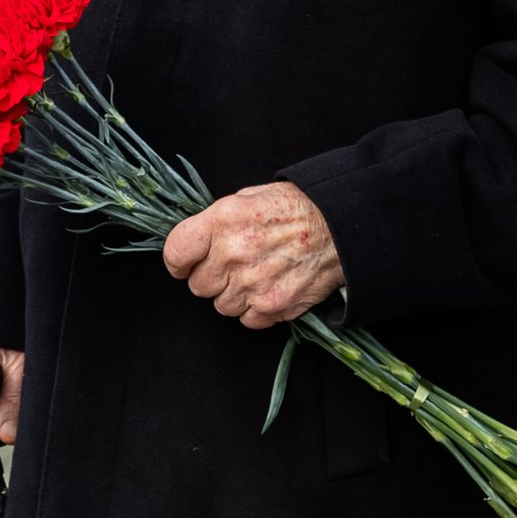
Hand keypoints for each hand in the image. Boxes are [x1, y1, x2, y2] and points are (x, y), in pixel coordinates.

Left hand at [162, 182, 343, 329]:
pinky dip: (256, 309)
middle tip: (233, 266)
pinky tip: (270, 288)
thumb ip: (217, 221)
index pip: (176, 252)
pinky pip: (247, 320)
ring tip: (257, 274)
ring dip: (235, 295)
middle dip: (212, 277)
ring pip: (222, 306)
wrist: (341, 227)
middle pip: (198, 285)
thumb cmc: (295, 209)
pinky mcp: (273, 306)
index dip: (179, 261)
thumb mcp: (249, 198)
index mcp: (222, 221)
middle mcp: (233, 253)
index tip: (186, 264)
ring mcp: (253, 283)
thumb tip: (197, 242)